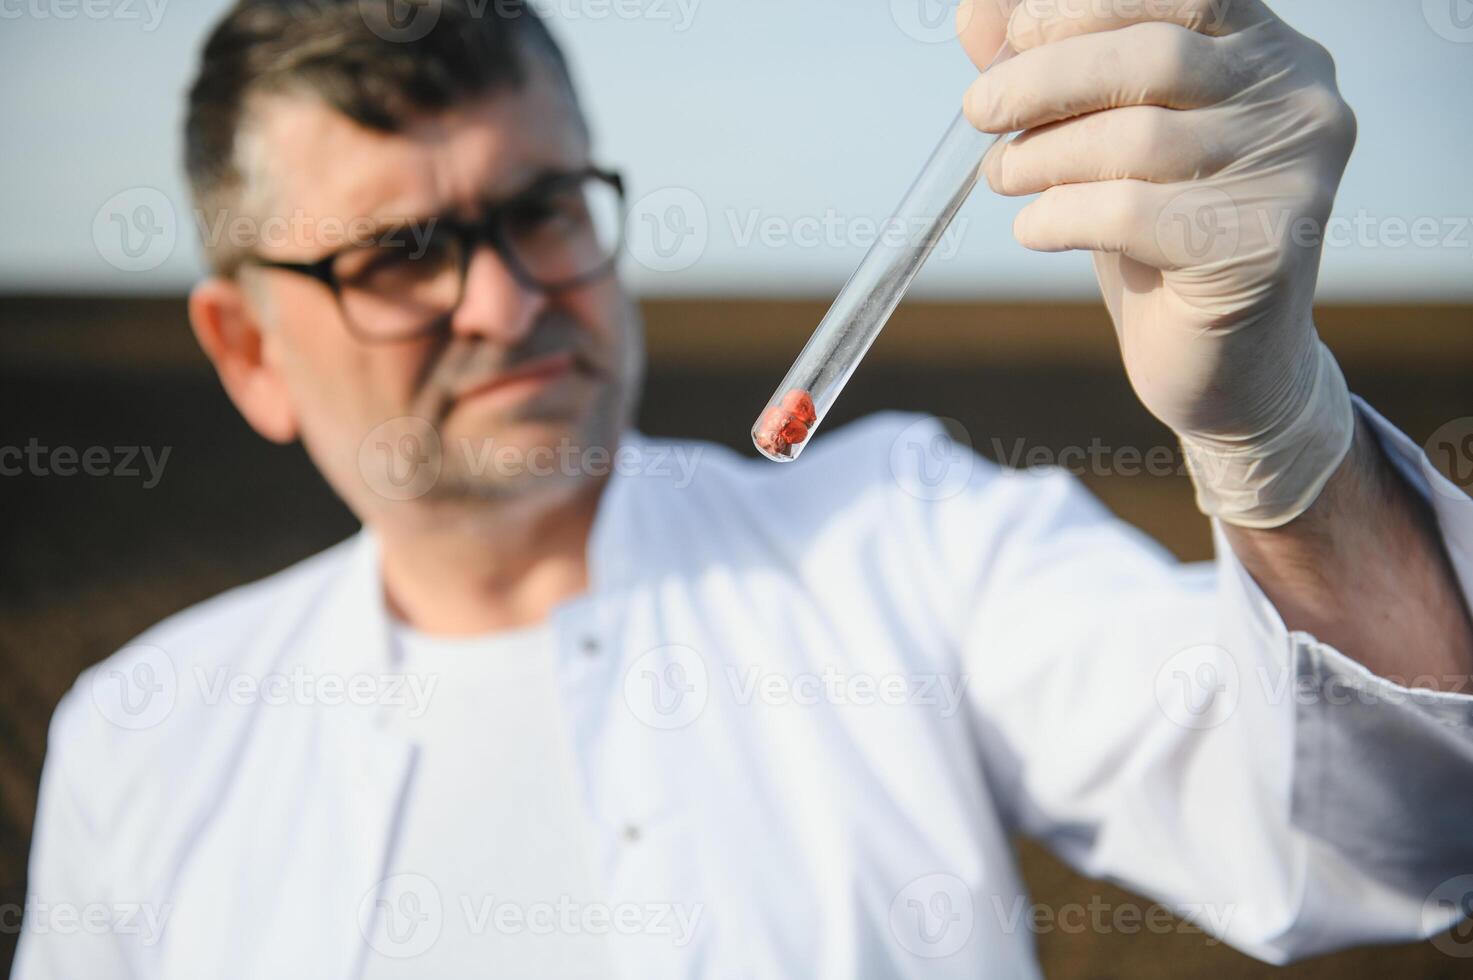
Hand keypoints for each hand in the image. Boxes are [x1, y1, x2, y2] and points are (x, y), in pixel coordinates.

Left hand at [959, 0, 1358, 525]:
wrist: (1226, 362)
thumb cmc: (1161, 236)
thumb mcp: (1104, 138)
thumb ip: (1055, 67)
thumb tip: (978, 10)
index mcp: (1264, 48)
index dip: (1080, 9)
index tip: (1009, 39)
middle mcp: (1297, 96)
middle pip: (1152, 57)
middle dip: (1044, 78)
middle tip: (980, 111)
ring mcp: (1291, 172)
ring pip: (1138, 139)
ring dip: (1043, 156)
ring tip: (1003, 175)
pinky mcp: (1264, 247)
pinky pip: (1133, 214)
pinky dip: (1062, 215)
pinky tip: (1035, 229)